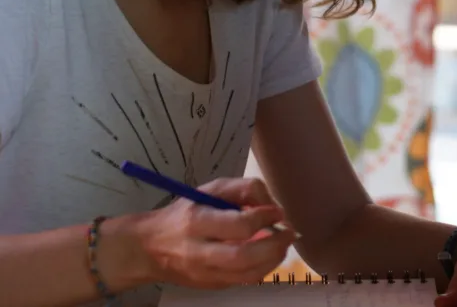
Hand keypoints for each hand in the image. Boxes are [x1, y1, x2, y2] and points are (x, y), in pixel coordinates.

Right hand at [123, 178, 295, 288]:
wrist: (148, 247)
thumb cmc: (185, 212)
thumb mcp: (211, 190)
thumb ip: (243, 190)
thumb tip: (273, 205)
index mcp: (196, 222)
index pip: (239, 224)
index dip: (266, 217)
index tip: (278, 211)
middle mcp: (198, 251)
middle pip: (244, 256)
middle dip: (275, 244)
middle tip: (289, 232)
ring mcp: (204, 273)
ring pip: (247, 274)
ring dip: (274, 258)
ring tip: (283, 243)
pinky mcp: (211, 285)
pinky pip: (244, 280)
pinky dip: (264, 268)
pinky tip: (269, 254)